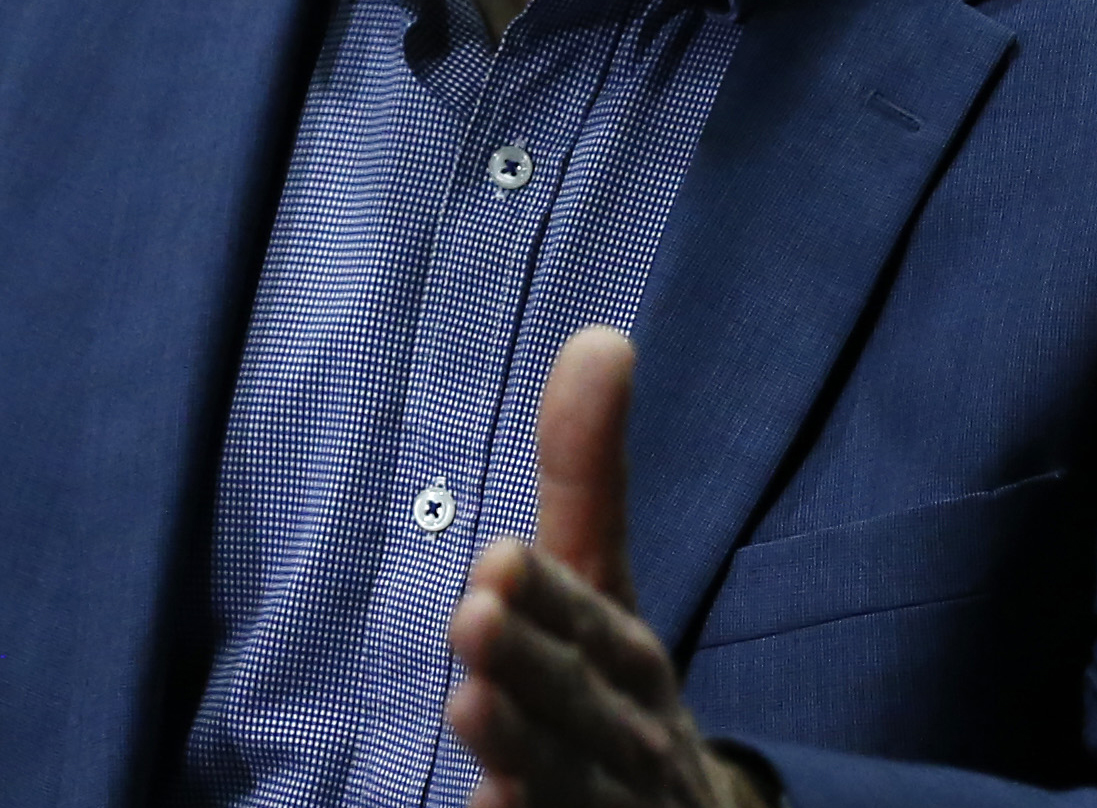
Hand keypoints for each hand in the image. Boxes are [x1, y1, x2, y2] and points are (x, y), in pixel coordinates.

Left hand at [446, 327, 767, 807]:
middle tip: (474, 615)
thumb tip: (601, 337)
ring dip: (520, 752)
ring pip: (567, 786)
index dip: (553, 595)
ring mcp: (609, 806)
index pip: (594, 624)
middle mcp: (628, 738)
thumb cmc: (615, 689)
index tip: (496, 556)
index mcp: (629, 661)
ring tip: (467, 711)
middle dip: (535, 667)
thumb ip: (585, 476)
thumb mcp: (602, 585)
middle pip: (583, 708)